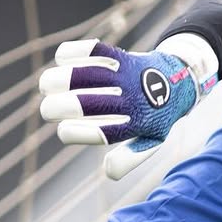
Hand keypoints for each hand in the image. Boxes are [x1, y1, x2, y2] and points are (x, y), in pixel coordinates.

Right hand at [39, 40, 207, 179]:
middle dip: (57, 107)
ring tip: (45, 87)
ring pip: (82, 75)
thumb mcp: (150, 141)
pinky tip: (61, 62)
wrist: (176, 80)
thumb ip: (130, 158)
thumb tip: (108, 172)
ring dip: (55, 80)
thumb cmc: (155, 116)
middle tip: (47, 110)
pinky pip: (89, 50)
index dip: (74, 133)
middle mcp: (130, 99)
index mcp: (137, 125)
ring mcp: (124, 76)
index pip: (100, 133)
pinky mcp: (119, 55)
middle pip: (85, 104)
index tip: (63, 132)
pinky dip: (69, 53)